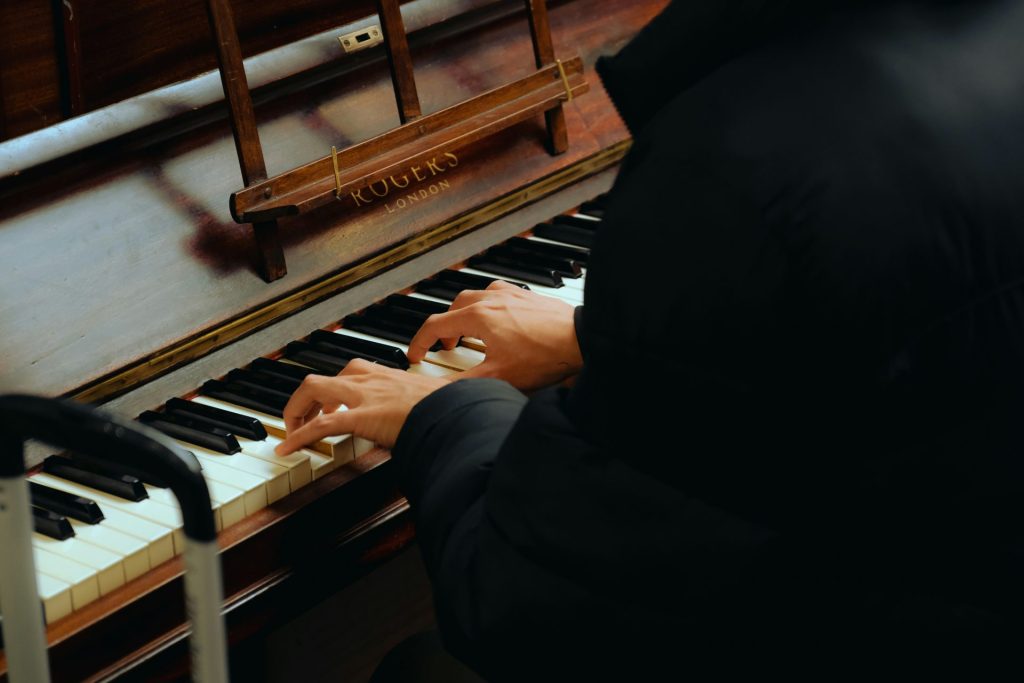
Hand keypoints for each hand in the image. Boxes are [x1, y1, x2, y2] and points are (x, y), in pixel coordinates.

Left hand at [274, 358, 449, 454]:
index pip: (352, 373)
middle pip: (324, 378)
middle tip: (304, 418)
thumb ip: (436, 402)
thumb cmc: (455, 408)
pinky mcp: (361, 416)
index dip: (336, 390)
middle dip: (307, 399)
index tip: (333, 405)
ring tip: (292, 430)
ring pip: (314, 389)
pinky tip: (287, 449)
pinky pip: (320, 424)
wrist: (459, 412)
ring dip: (296, 410)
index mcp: (389, 375)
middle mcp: (372, 379)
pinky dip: (298, 436)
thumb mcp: (441, 399)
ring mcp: (364, 396)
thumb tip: (455, 407)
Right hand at [407, 281, 582, 390]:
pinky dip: (489, 305)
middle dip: (445, 326)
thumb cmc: (545, 356)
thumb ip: (465, 384)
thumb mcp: (498, 377)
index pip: (435, 324)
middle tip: (447, 344)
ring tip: (471, 332)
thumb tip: (440, 391)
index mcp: (479, 316)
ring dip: (467, 313)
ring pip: (477, 296)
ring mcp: (512, 294)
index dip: (419, 342)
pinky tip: (500, 321)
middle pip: (454, 307)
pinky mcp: (529, 296)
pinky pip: (499, 294)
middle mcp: (492, 299)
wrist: (582, 340)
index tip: (415, 355)